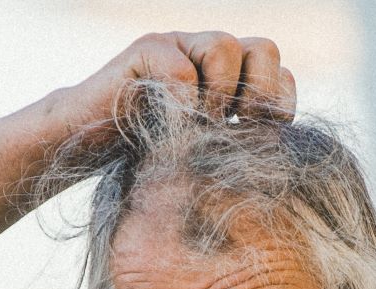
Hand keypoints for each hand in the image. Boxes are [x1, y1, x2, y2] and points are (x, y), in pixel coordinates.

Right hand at [62, 31, 295, 133]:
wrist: (89, 145)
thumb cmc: (153, 157)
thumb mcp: (210, 153)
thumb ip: (244, 141)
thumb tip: (286, 149)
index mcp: (232, 77)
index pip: (282, 74)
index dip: (280, 105)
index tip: (263, 137)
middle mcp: (208, 54)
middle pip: (264, 49)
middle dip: (260, 93)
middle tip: (239, 126)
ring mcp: (178, 44)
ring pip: (225, 45)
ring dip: (220, 94)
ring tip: (202, 126)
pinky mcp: (146, 49)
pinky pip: (181, 68)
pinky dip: (182, 103)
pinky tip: (171, 128)